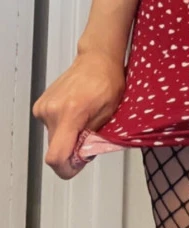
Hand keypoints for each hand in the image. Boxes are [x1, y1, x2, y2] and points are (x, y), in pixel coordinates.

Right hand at [32, 50, 125, 180]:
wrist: (97, 59)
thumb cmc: (107, 81)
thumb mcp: (108, 114)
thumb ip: (92, 138)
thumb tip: (80, 157)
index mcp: (70, 113)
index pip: (56, 156)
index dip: (67, 168)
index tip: (77, 165)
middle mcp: (52, 110)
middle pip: (55, 148)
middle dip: (71, 150)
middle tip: (88, 137)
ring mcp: (44, 106)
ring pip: (53, 138)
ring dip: (67, 136)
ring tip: (83, 119)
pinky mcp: (41, 104)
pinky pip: (50, 127)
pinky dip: (62, 126)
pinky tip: (74, 112)